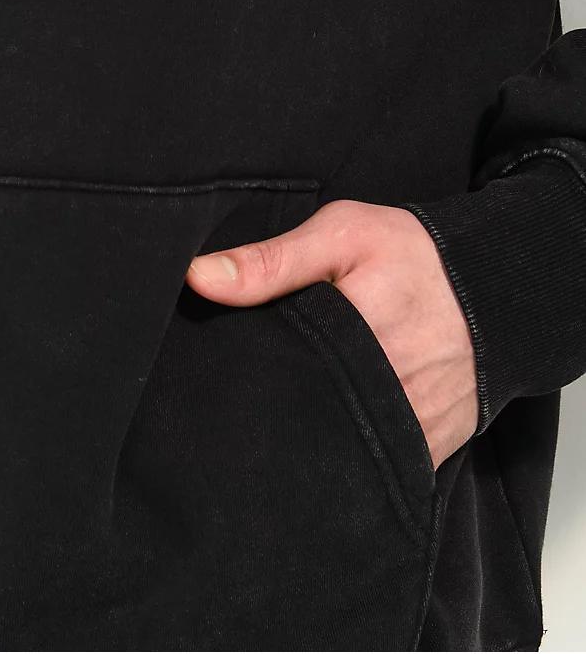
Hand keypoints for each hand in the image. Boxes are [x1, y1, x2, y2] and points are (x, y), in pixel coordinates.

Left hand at [185, 200, 479, 470]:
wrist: (499, 288)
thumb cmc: (415, 255)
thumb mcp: (342, 234)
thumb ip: (271, 260)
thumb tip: (197, 277)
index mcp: (354, 332)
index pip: (273, 371)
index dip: (242, 372)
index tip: (215, 368)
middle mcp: (383, 390)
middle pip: (298, 416)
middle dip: (268, 405)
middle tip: (242, 390)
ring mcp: (407, 427)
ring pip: (332, 445)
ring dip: (305, 428)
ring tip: (283, 405)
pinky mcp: (426, 449)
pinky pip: (371, 462)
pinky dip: (345, 445)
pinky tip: (323, 423)